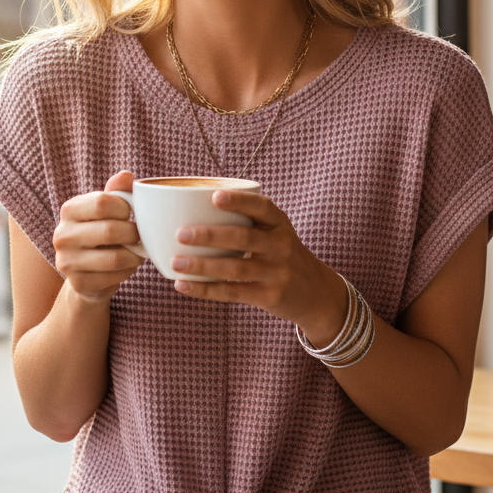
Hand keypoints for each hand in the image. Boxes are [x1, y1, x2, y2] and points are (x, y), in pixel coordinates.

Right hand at [52, 171, 143, 303]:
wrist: (86, 272)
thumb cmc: (101, 233)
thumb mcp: (107, 210)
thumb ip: (116, 192)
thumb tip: (126, 176)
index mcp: (69, 210)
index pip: (102, 202)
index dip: (125, 207)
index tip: (129, 213)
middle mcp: (62, 235)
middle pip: (110, 230)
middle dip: (133, 233)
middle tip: (139, 235)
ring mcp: (67, 261)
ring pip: (115, 257)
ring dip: (134, 255)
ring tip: (137, 251)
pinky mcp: (77, 283)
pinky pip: (114, 277)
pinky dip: (127, 271)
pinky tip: (126, 266)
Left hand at [170, 189, 347, 342]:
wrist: (316, 292)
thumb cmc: (281, 255)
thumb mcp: (275, 233)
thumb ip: (246, 223)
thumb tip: (190, 210)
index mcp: (280, 224)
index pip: (262, 207)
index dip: (239, 201)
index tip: (214, 196)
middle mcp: (281, 246)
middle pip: (243, 237)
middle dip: (210, 235)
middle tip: (180, 233)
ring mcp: (276, 273)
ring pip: (235, 268)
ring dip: (202, 266)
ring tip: (175, 262)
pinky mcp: (270, 296)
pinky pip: (233, 292)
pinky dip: (206, 289)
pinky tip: (183, 285)